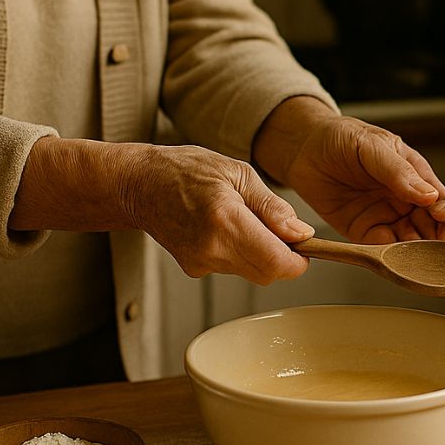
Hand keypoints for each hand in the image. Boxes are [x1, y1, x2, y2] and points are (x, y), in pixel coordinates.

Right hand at [123, 144, 313, 282]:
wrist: (139, 184)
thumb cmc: (186, 171)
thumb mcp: (238, 174)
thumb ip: (273, 207)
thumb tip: (301, 233)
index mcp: (225, 220)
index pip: (276, 262)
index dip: (298, 261)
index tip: (304, 248)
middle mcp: (211, 248)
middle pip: (267, 274)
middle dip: (282, 258)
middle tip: (280, 231)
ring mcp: (200, 262)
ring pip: (251, 272)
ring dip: (261, 254)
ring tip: (245, 221)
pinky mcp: (194, 269)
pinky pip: (233, 268)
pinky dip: (240, 253)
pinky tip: (225, 230)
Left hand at [255, 98, 444, 242]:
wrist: (303, 149)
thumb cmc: (340, 137)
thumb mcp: (372, 146)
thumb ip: (399, 171)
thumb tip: (429, 195)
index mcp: (415, 173)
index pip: (441, 200)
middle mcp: (404, 197)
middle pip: (429, 226)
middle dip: (434, 243)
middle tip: (437, 257)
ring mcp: (385, 215)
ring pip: (409, 240)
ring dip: (414, 253)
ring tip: (417, 264)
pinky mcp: (364, 231)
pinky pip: (381, 247)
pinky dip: (388, 256)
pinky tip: (392, 261)